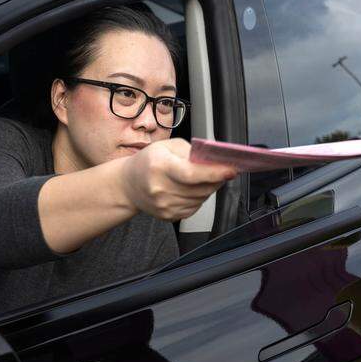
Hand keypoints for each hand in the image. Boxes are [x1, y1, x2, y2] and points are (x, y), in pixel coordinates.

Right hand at [118, 139, 236, 220]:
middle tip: (222, 170)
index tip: (231, 170)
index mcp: (159, 166)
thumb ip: (192, 152)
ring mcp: (164, 205)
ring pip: (201, 198)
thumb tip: (215, 161)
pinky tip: (190, 188)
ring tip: (201, 177)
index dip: (213, 173)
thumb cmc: (150, 161)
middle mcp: (160, 188)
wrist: (129, 184)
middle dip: (216, 179)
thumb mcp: (168, 146)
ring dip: (208, 188)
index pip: (191, 174)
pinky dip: (199, 197)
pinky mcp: (168, 215)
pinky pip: (195, 207)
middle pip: (200, 188)